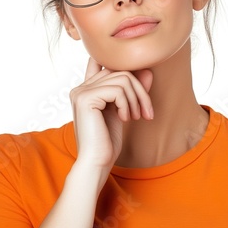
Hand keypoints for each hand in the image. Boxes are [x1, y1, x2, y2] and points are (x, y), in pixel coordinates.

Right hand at [70, 58, 152, 176]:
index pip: (106, 64)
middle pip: (119, 71)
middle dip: (139, 91)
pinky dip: (128, 104)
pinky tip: (126, 119)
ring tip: (136, 117)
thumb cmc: (107, 141)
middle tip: (146, 113)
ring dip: (136, 99)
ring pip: (122, 79)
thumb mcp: (124, 110)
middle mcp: (80, 88)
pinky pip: (118, 90)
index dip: (127, 72)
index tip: (139, 96)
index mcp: (86, 90)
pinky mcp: (86, 99)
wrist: (96, 163)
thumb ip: (132, 90)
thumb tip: (147, 70)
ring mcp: (81, 92)